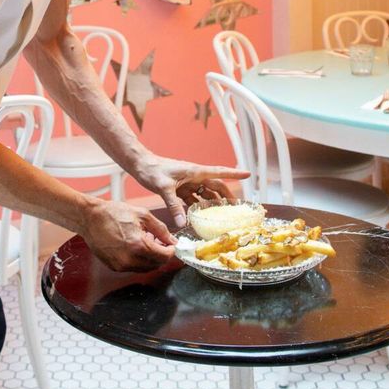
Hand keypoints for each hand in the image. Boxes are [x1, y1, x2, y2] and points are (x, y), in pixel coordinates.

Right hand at [79, 200, 175, 271]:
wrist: (90, 218)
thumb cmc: (113, 213)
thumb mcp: (142, 215)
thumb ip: (161, 229)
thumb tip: (172, 240)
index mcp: (138, 245)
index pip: (164, 256)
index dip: (171, 250)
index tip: (172, 245)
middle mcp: (130, 259)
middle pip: (156, 264)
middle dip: (161, 253)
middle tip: (159, 241)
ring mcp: (121, 265)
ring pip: (146, 268)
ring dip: (150, 257)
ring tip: (145, 241)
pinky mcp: (114, 267)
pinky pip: (133, 268)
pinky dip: (138, 260)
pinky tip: (134, 246)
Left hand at [133, 157, 249, 230]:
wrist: (140, 165)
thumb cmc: (152, 170)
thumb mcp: (163, 188)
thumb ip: (174, 206)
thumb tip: (182, 223)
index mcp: (195, 172)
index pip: (220, 172)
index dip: (235, 174)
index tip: (249, 174)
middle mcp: (194, 176)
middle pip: (215, 186)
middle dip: (227, 196)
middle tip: (236, 209)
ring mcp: (187, 182)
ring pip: (205, 194)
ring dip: (213, 203)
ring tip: (221, 216)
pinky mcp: (180, 188)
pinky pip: (193, 198)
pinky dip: (198, 207)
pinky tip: (200, 217)